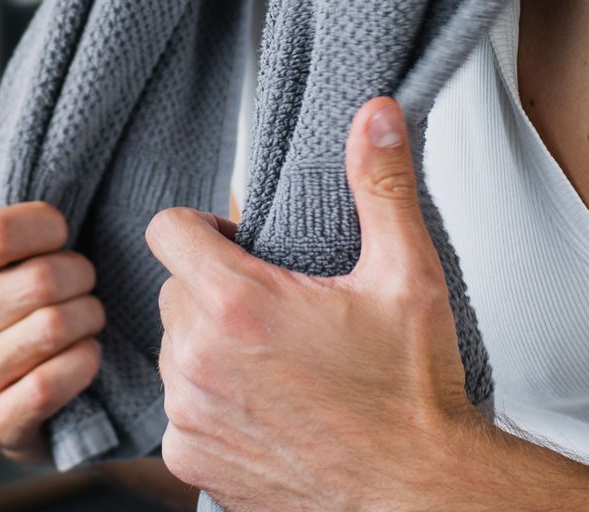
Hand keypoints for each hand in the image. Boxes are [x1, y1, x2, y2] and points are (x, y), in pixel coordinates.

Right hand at [0, 189, 104, 463]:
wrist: (22, 398)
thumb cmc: (22, 305)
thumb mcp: (7, 254)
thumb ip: (10, 211)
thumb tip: (32, 171)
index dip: (47, 226)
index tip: (64, 233)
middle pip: (38, 280)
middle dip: (82, 275)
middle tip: (86, 282)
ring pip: (53, 328)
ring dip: (89, 319)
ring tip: (89, 318)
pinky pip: (52, 383)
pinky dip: (84, 363)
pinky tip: (87, 355)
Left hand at [147, 98, 486, 509]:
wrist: (420, 492)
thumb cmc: (414, 394)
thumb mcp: (407, 276)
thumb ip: (381, 185)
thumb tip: (374, 115)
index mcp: (238, 304)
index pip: (168, 230)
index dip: (205, 229)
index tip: (241, 245)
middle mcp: (199, 361)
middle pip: (176, 291)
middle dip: (216, 291)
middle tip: (278, 309)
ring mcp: (190, 416)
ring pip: (176, 353)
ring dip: (212, 349)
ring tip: (277, 362)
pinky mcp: (191, 462)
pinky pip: (180, 411)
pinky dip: (213, 406)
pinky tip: (267, 408)